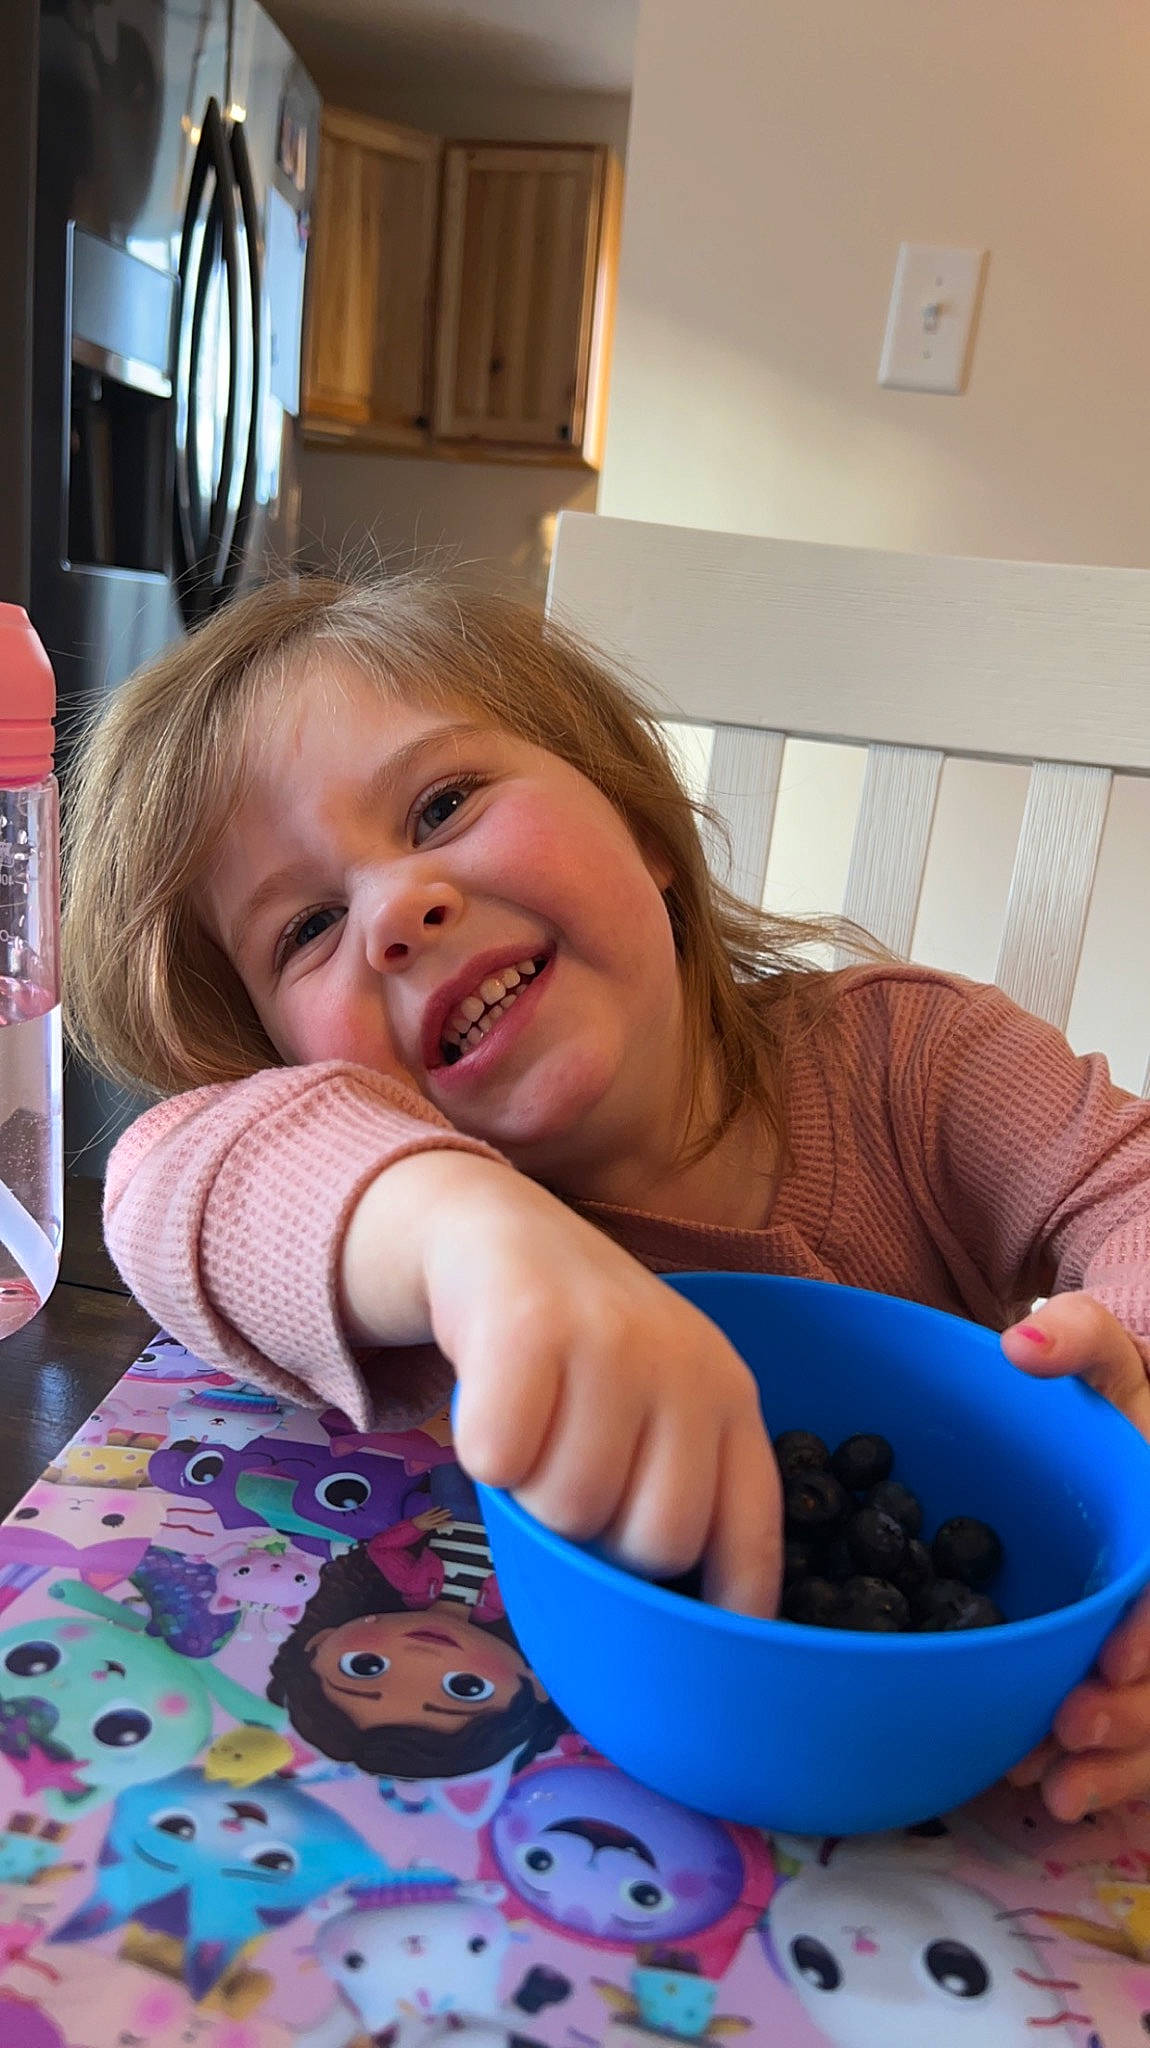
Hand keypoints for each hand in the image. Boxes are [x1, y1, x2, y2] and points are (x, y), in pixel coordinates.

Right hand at [342, 1153, 781, 1616]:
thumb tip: (663, 1630)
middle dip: (599, 1539)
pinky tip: (492, 1408)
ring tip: (533, 1434)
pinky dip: (482, 1454)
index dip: (726, 1605)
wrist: (497, 1234)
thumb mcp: (650, 1404)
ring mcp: (610, 1340)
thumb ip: (668, 1487)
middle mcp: (685, 1366)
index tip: (693, 1649)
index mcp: (728, 1396)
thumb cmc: (578, 1348)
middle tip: (569, 1480)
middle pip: (654, 1542)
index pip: (749, 1533)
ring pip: (570, 1510)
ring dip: (531, 1496)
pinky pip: (499, 1460)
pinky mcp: (528, 1324)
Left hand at [411, 1507, 454, 1531]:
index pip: (440, 1525)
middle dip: (446, 1516)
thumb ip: (434, 1526)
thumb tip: (440, 1524)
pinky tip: (439, 1506)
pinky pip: (431, 1511)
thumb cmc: (420, 1528)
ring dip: (442, 1512)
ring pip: (436, 1514)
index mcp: (431, 1527)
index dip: (446, 1524)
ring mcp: (427, 1517)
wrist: (413, 1525)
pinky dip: (435, 1508)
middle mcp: (430, 1522)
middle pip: (439, 1518)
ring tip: (447, 1510)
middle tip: (451, 1514)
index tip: (452, 1522)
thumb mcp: (427, 1529)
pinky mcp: (425, 1514)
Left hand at [1001, 1293, 1149, 1818]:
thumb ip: (1076, 1339)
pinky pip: (1139, 1741)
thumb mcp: (1106, 1357)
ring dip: (1119, 1762)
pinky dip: (1107, 1774)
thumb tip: (1023, 1341)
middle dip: (1135, 1718)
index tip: (1113, 1660)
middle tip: (1068, 1728)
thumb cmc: (1111, 1402)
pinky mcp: (1136, 1674)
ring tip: (1052, 1787)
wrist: (1119, 1442)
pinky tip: (1051, 1792)